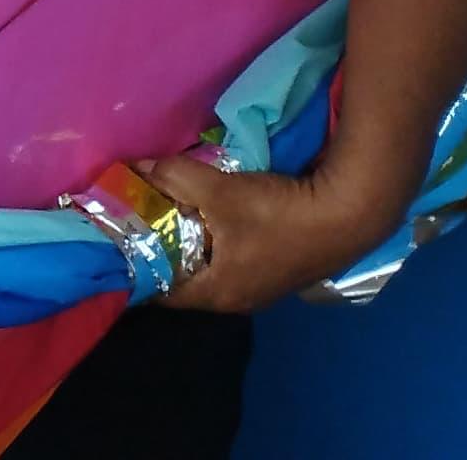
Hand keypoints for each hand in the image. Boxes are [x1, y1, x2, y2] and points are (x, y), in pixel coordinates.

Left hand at [136, 158, 399, 312]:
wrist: (351, 213)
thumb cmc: (279, 213)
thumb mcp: (219, 190)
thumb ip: (174, 178)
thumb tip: (138, 167)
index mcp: (218, 294)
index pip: (161, 291)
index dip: (135, 267)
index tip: (115, 243)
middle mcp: (239, 299)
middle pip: (185, 279)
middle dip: (161, 253)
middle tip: (137, 224)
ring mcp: (264, 287)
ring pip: (212, 268)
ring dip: (192, 246)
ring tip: (169, 216)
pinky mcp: (281, 270)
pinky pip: (235, 260)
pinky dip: (218, 242)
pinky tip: (213, 218)